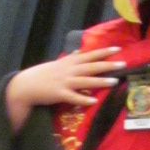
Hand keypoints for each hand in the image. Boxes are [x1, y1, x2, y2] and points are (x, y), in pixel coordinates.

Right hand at [5, 47, 123, 129]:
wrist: (26, 85)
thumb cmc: (43, 75)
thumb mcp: (57, 63)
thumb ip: (70, 58)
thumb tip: (79, 52)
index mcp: (69, 62)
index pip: (89, 55)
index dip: (103, 52)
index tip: (117, 49)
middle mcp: (68, 70)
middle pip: (91, 66)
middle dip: (107, 65)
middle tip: (123, 64)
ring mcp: (64, 82)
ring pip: (85, 81)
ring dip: (100, 81)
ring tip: (115, 81)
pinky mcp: (59, 94)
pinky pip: (73, 97)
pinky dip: (83, 99)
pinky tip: (93, 101)